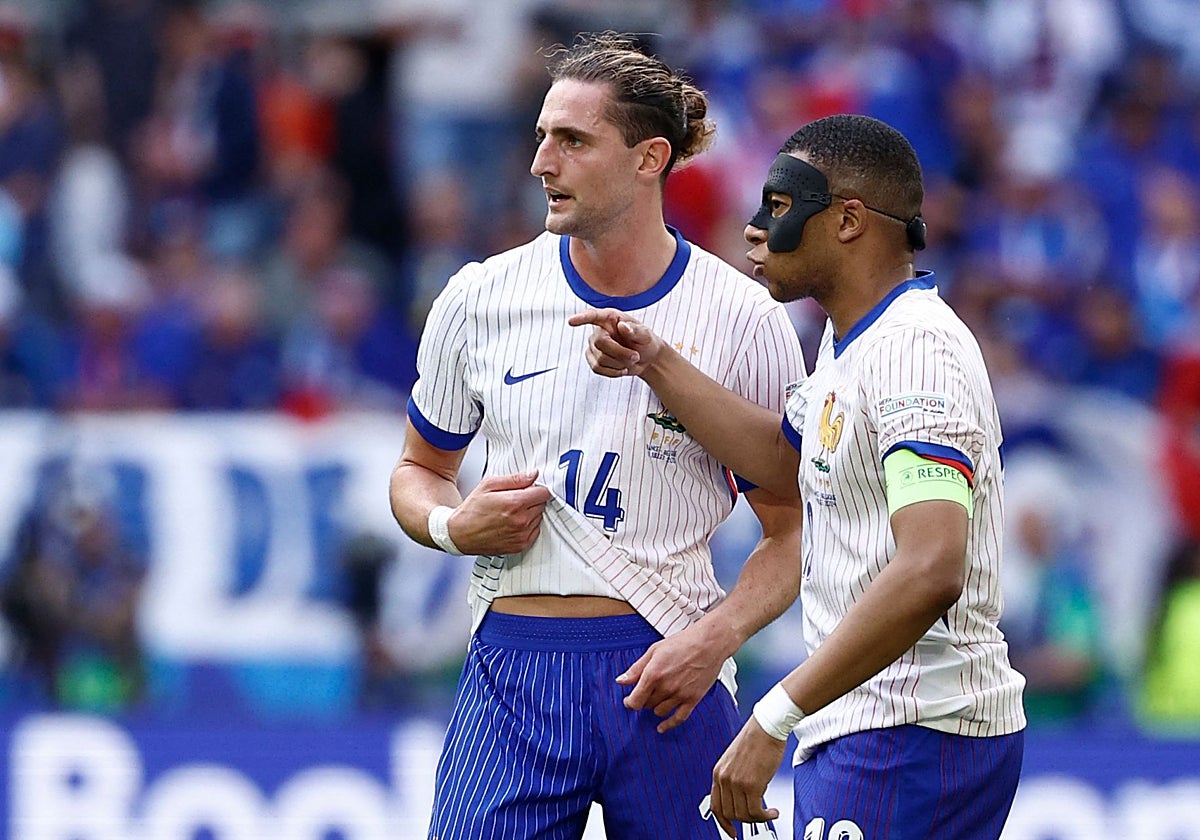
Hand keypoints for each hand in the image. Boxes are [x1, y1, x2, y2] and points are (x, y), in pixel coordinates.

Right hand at [448, 471, 551, 554]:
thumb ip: (515, 479)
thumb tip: (533, 474)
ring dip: (531, 513)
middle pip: (543, 505)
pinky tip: (513, 523)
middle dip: (533, 500)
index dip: (537, 488)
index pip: (544, 492)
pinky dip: (528, 526)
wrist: (459, 534)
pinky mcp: (520, 546)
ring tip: (512, 512)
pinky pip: (535, 531)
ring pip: (539, 518)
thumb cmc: (471, 510)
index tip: (530, 488)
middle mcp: (521, 521)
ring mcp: (522, 535)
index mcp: (515, 503)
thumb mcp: (488, 485)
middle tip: (516, 499)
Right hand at [568, 308, 663, 377]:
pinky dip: (613, 372)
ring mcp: (594, 345)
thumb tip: (622, 326)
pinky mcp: (593, 359)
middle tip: (635, 356)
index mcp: (610, 317)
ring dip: (619, 364)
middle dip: (620, 353)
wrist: (646, 358)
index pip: (593, 316)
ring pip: (600, 359)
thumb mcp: (646, 334)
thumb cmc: (645, 341)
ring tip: (630, 360)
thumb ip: (636, 330)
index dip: (582, 318)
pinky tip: (622, 368)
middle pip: (600, 343)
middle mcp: (599, 330)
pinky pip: (597, 368)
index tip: (571, 321)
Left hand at [617, 621, 730, 732]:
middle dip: (643, 700)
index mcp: (653, 674)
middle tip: (645, 692)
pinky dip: (668, 725)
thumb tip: (621, 681)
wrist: (708, 643)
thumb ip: (636, 669)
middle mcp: (666, 687)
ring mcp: (680, 695)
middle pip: (647, 705)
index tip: (628, 700)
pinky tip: (661, 727)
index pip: (635, 701)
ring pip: (660, 712)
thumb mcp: (654, 651)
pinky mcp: (693, 699)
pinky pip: (678, 718)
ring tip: (657, 697)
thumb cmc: (682, 643)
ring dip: (655, 707)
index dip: (629, 703)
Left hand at [710, 718, 784, 837]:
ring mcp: (736, 782)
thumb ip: (733, 778)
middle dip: (744, 820)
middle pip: (729, 813)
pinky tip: (773, 812)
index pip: (715, 806)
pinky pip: (756, 812)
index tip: (731, 831)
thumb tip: (740, 798)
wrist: (767, 727)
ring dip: (757, 819)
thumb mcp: (735, 759)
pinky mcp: (752, 784)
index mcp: (718, 772)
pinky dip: (765, 816)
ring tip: (768, 813)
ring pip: (743, 815)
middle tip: (757, 817)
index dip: (724, 822)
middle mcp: (724, 778)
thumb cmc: (756, 739)